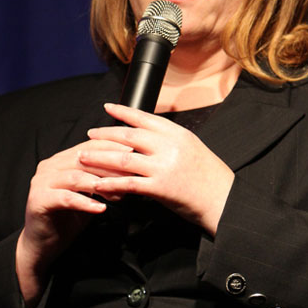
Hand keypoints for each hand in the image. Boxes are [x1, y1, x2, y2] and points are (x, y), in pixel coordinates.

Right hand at [16, 137, 132, 305]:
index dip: (110, 147)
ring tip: (118, 194)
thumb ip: (100, 182)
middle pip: (83, 159)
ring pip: (75, 176)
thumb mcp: (87, 196)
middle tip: (130, 175)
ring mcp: (41, 182)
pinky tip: (101, 208)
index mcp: (60, 161)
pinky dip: (85, 202)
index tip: (132, 152)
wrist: (42, 245)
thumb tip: (128, 173)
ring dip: (100, 184)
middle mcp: (49, 167)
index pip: (88, 147)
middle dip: (109, 167)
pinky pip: (65, 198)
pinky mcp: (38, 200)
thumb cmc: (66, 219)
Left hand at [79, 102, 234, 235]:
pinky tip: (97, 184)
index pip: (144, 117)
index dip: (123, 112)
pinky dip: (110, 183)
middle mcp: (169, 146)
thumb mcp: (191, 147)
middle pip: (128, 135)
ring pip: (122, 158)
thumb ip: (169, 140)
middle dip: (105, 133)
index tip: (108, 107)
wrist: (223, 199)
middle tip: (89, 134)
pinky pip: (128, 184)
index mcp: (177, 133)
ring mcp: (163, 167)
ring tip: (83, 156)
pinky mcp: (159, 188)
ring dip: (99, 157)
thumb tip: (146, 135)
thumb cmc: (209, 176)